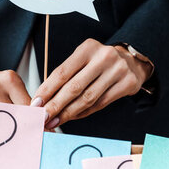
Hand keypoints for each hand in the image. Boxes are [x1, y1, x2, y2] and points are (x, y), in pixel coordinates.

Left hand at [31, 39, 152, 128]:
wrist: (132, 60)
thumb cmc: (100, 61)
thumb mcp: (83, 58)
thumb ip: (66, 74)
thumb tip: (44, 98)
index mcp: (88, 48)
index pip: (62, 72)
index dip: (47, 90)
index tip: (36, 103)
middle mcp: (104, 57)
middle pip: (74, 87)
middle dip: (55, 105)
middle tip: (43, 117)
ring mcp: (117, 71)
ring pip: (87, 98)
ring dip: (68, 113)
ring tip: (55, 120)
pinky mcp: (127, 84)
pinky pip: (100, 104)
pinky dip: (84, 113)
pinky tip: (73, 116)